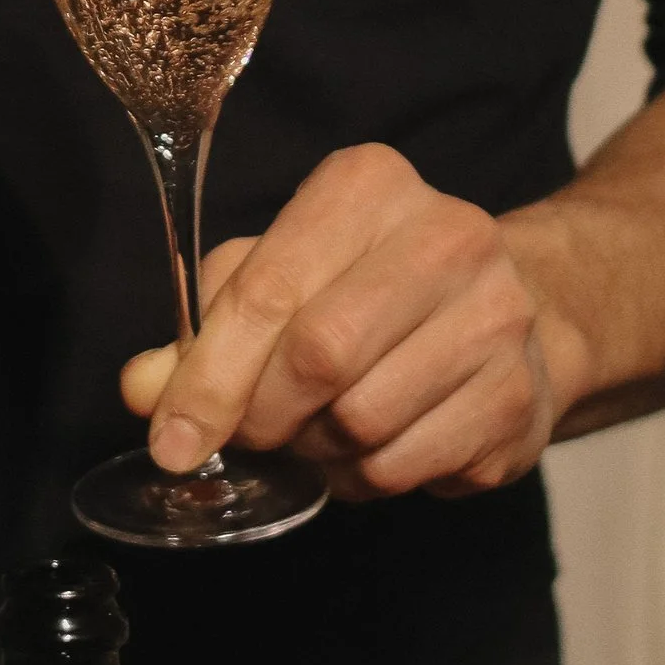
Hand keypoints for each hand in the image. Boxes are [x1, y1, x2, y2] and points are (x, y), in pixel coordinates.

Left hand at [119, 142, 584, 500]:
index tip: (173, 439)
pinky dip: (366, 478)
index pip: (267, 291)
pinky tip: (370, 449)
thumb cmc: (369, 287)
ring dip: (317, 450)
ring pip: (362, 423)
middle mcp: (446, 237)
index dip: (208, 377)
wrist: (516, 308)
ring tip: (319, 430)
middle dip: (264, 415)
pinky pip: (407, 467)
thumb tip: (144, 390)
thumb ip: (208, 327)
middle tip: (256, 431)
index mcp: (369, 186)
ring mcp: (497, 318)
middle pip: (318, 358)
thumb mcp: (281, 274)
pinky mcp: (520, 397)